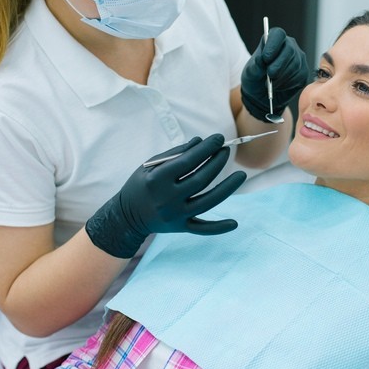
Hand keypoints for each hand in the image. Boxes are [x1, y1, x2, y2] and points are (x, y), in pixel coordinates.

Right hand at [85, 134, 246, 257]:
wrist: (126, 216)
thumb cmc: (140, 185)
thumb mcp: (151, 166)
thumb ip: (176, 154)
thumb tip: (201, 142)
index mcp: (157, 180)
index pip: (188, 161)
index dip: (206, 148)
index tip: (219, 138)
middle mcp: (167, 199)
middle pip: (200, 179)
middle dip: (216, 162)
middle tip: (226, 150)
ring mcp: (175, 215)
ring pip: (207, 202)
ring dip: (227, 188)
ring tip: (241, 175)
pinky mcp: (180, 228)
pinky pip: (203, 229)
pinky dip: (219, 228)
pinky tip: (234, 223)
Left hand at [241, 27, 309, 120]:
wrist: (260, 94)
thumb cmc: (255, 78)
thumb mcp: (250, 72)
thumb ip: (256, 65)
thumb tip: (261, 59)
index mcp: (273, 40)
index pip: (278, 34)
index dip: (273, 45)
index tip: (265, 58)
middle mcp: (289, 46)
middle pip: (289, 50)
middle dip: (279, 64)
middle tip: (270, 74)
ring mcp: (298, 59)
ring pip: (295, 65)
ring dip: (282, 77)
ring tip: (271, 84)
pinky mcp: (303, 72)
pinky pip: (299, 77)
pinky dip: (287, 84)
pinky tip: (278, 86)